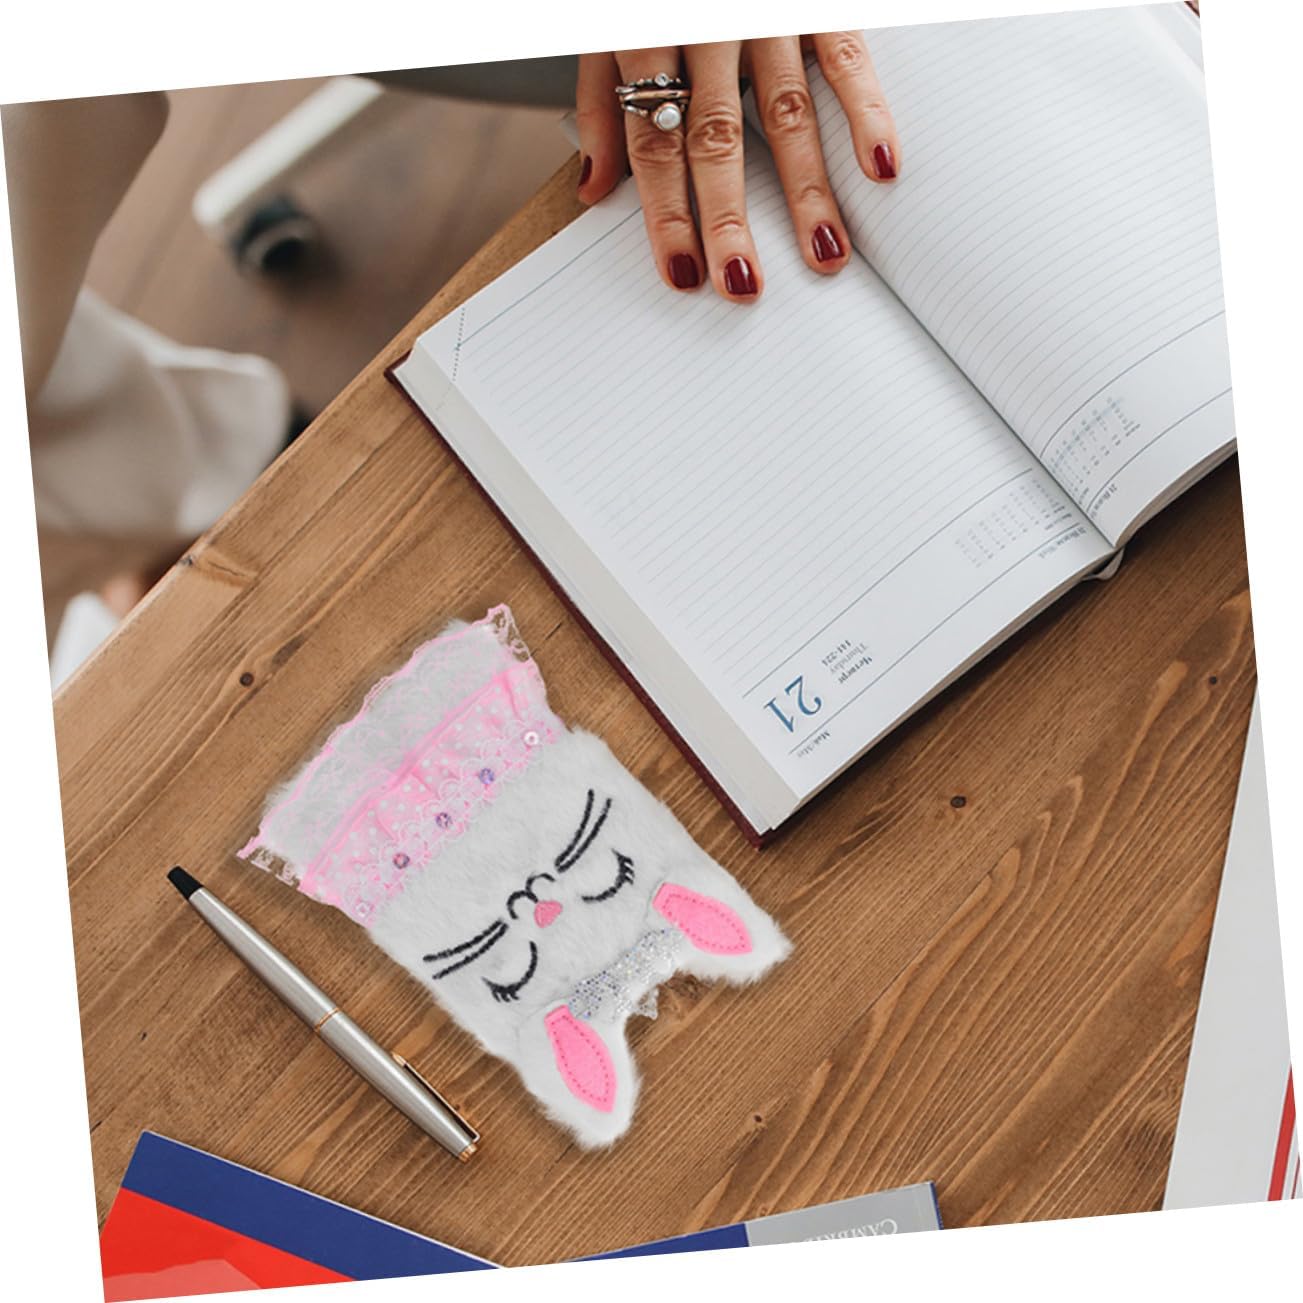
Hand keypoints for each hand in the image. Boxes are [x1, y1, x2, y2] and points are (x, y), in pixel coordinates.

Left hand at [575, 35, 898, 300]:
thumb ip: (598, 106)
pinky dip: (869, 112)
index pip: (653, 140)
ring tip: (823, 255)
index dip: (666, 211)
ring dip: (807, 189)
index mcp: (646, 33)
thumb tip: (594, 193)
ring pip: (786, 111)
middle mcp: (709, 25)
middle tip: (743, 283)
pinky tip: (882, 167)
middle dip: (729, 216)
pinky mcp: (821, 0)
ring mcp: (770, 13)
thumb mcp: (604, 27)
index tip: (681, 272)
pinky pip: (848, 58)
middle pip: (716, 136)